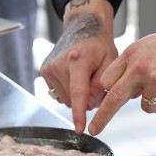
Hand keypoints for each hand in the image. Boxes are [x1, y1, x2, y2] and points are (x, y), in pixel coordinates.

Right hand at [41, 0, 117, 133]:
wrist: (82, 26)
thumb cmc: (99, 45)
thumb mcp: (110, 61)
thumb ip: (102, 84)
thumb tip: (91, 105)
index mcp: (77, 59)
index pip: (78, 92)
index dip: (80, 113)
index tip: (80, 129)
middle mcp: (59, 63)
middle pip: (73, 99)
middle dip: (87, 99)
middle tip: (95, 81)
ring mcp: (49, 67)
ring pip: (66, 99)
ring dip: (77, 96)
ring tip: (84, 76)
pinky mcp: (44, 71)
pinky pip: (59, 93)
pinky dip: (69, 90)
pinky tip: (74, 76)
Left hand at [88, 0, 155, 134]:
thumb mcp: (147, 47)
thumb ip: (134, 66)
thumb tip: (127, 91)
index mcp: (131, 55)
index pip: (107, 80)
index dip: (103, 96)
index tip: (95, 108)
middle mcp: (139, 66)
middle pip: (114, 98)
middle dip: (102, 117)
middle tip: (94, 129)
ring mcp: (154, 77)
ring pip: (147, 107)